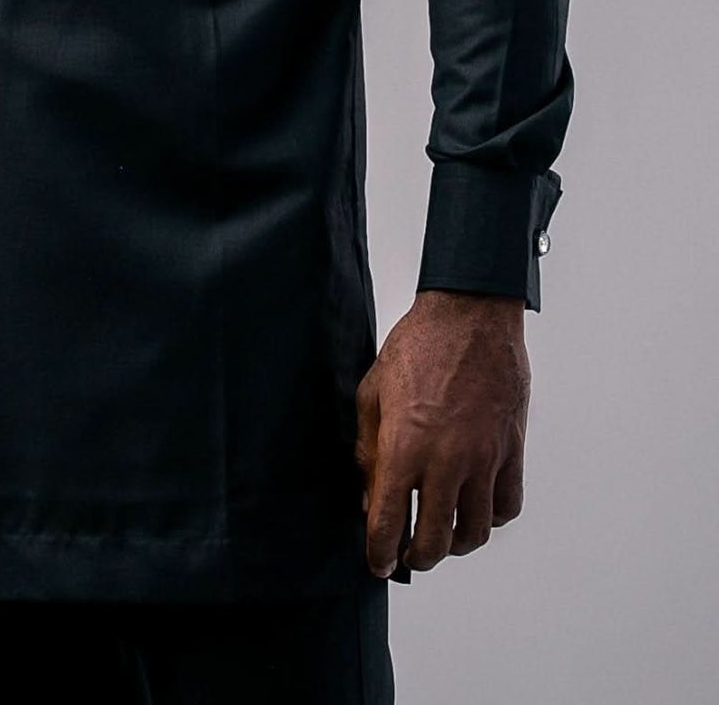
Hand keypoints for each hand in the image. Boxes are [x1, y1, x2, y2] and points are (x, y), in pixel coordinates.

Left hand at [355, 288, 529, 577]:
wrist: (470, 315)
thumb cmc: (417, 346)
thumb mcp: (373, 391)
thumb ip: (368, 447)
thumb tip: (369, 491)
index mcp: (406, 446)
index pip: (390, 521)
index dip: (380, 551)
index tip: (377, 564)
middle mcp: (447, 461)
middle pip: (435, 541)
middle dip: (417, 557)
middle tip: (407, 554)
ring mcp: (484, 458)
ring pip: (475, 532)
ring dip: (455, 545)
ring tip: (442, 536)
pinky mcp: (511, 450)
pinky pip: (506, 506)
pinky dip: (490, 518)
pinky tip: (474, 507)